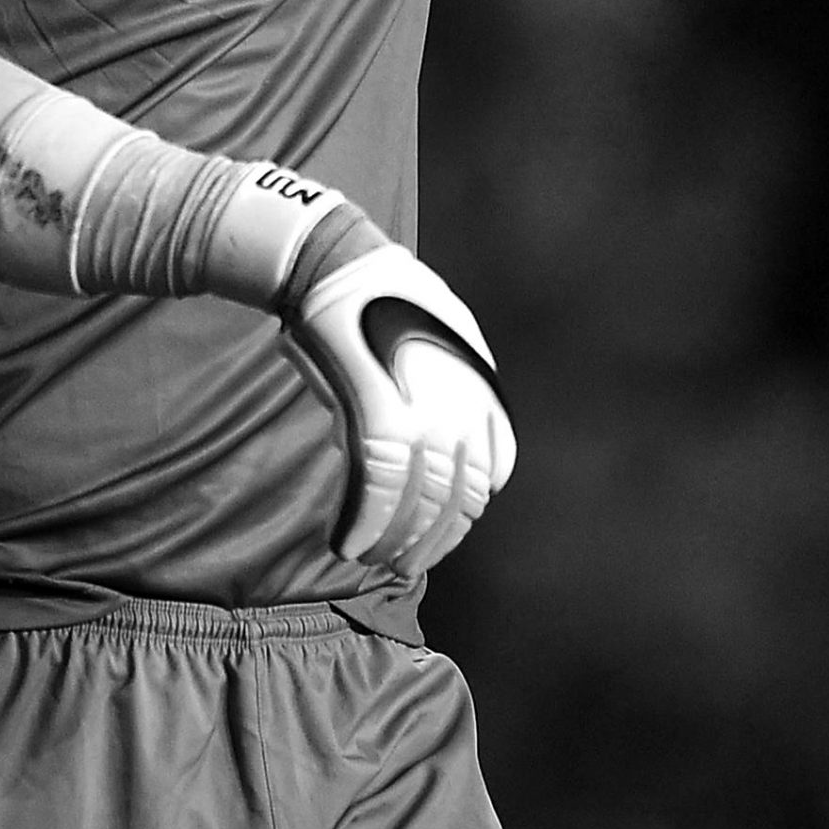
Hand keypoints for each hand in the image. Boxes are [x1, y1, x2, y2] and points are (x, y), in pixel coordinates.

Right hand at [281, 213, 515, 573]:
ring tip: (369, 558)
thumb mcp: (446, 339)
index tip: (432, 534)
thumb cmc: (384, 299)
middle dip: (425, 543)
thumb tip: (436, 443)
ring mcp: (425, 421)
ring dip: (391, 544)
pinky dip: (360, 526)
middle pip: (452, 504)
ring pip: (414, 508)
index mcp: (485, 396)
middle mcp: (465, 415)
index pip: (487, 482)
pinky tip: (345, 543)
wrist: (341, 266)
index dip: (458, 518)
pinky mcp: (380, 424)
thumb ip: (454, 391)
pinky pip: (374, 494)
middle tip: (398, 563)